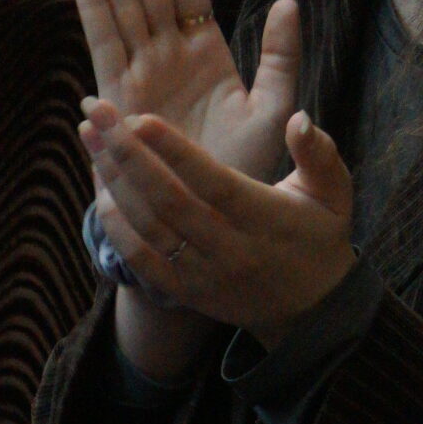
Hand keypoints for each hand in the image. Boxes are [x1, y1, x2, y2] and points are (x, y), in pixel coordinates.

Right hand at [74, 0, 300, 186]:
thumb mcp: (276, 106)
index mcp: (206, 51)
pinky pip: (104, 40)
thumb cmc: (245, 168)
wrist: (212, 218)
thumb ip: (281, 56)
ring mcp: (141, 71)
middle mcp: (167, 54)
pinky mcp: (120, 95)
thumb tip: (289, 1)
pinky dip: (92, 3)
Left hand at [81, 104, 356, 349]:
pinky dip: (117, 228)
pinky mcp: (187, 291)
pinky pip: (143, 260)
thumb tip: (299, 119)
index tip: (139, 118)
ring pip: (149, 227)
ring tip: (89, 138)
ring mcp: (204, 273)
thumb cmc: (319, 237)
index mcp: (264, 218)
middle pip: (168, 200)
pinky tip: (99, 192)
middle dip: (127, 153)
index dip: (174, 151)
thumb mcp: (333, 193)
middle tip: (96, 112)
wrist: (312, 312)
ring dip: (113, 181)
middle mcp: (230, 249)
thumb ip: (319, 153)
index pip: (212, 182)